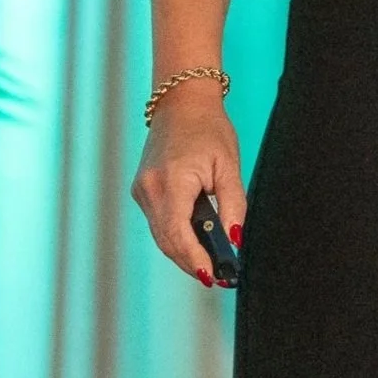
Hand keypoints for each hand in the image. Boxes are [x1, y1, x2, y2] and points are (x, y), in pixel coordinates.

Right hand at [129, 84, 244, 288]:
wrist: (181, 101)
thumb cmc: (209, 128)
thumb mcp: (228, 166)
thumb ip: (233, 205)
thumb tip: (236, 240)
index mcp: (171, 181)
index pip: (178, 234)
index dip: (194, 259)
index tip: (212, 276)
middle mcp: (149, 189)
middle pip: (167, 240)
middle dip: (191, 261)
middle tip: (217, 276)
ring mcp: (141, 190)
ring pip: (161, 235)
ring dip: (183, 251)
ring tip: (210, 264)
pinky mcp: (142, 190)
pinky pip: (158, 222)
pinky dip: (175, 235)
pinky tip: (194, 242)